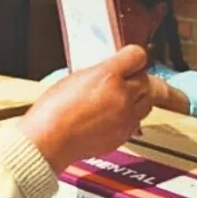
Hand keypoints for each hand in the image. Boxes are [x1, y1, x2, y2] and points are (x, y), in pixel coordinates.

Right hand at [17, 46, 155, 172]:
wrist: (48, 142)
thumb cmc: (53, 112)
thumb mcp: (75, 78)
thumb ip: (101, 72)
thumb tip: (114, 71)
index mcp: (108, 76)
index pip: (138, 56)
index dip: (133, 58)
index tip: (130, 60)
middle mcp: (122, 95)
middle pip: (146, 79)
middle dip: (135, 79)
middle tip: (123, 81)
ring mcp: (125, 117)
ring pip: (147, 101)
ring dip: (138, 98)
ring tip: (120, 99)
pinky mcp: (124, 134)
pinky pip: (137, 120)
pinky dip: (130, 116)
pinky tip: (113, 115)